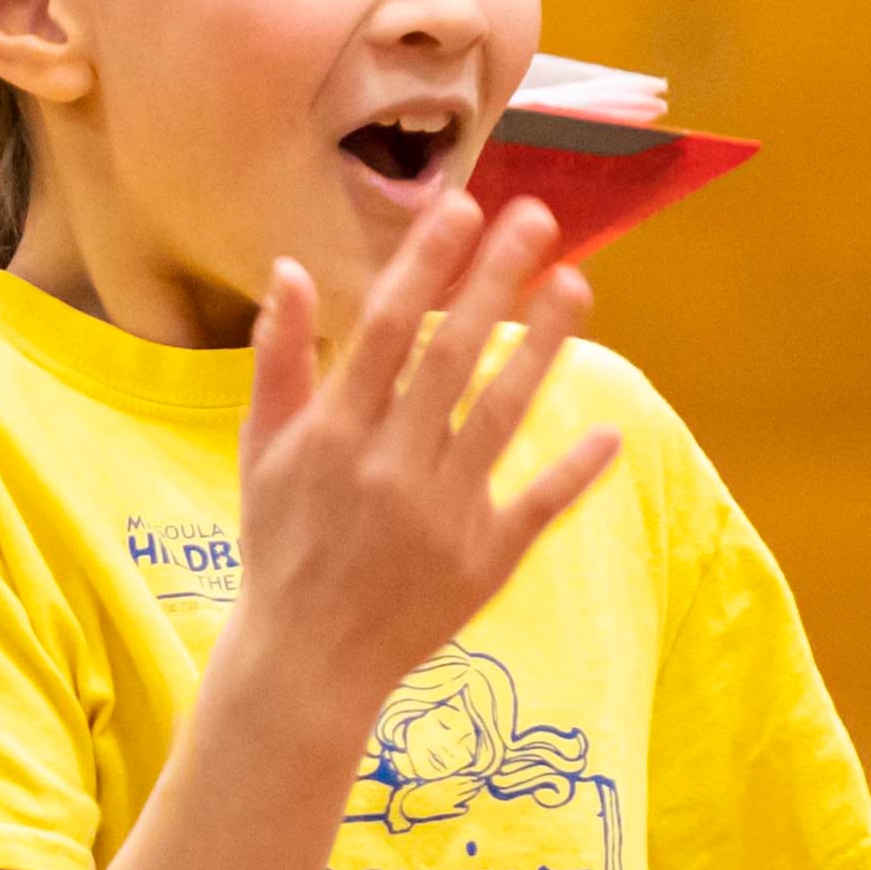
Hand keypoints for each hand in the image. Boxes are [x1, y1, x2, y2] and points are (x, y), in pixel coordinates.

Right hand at [218, 189, 626, 728]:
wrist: (307, 662)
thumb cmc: (282, 544)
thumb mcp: (263, 452)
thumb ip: (280, 360)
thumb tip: (288, 268)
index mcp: (334, 435)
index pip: (385, 329)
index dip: (426, 264)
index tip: (462, 207)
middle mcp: (390, 468)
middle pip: (453, 356)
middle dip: (496, 281)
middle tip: (538, 218)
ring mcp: (441, 515)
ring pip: (502, 415)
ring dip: (543, 347)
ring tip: (577, 285)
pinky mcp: (483, 562)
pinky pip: (536, 506)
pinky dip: (573, 471)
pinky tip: (608, 430)